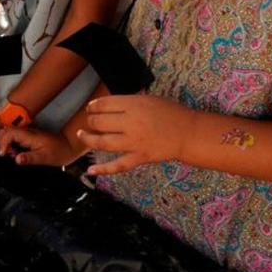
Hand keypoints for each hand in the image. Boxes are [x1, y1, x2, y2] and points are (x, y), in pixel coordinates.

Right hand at [0, 125, 80, 166]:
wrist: (69, 146)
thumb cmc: (59, 152)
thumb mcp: (44, 158)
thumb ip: (29, 158)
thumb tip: (17, 160)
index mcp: (29, 136)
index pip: (9, 133)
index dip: (3, 143)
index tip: (4, 154)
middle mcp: (27, 132)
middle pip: (6, 131)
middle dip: (2, 142)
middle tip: (8, 154)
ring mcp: (27, 133)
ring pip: (9, 133)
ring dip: (7, 144)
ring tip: (13, 154)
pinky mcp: (29, 136)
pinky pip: (15, 137)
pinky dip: (12, 144)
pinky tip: (18, 152)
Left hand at [79, 94, 194, 175]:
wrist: (189, 132)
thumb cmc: (170, 113)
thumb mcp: (148, 100)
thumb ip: (128, 103)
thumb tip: (108, 106)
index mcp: (133, 105)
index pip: (104, 104)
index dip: (93, 106)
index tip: (91, 108)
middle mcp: (130, 123)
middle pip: (99, 122)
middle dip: (90, 121)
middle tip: (89, 121)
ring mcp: (134, 142)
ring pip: (102, 142)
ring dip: (88, 139)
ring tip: (82, 135)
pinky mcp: (139, 157)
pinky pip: (118, 165)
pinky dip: (103, 170)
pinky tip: (90, 171)